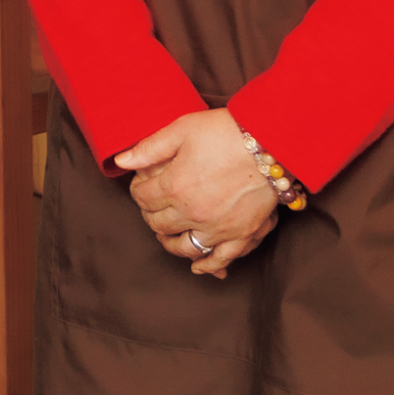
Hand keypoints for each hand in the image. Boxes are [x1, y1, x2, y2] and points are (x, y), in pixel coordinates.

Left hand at [115, 110, 279, 279]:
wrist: (272, 141)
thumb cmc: (227, 131)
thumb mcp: (182, 129)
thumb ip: (149, 148)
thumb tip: (121, 161)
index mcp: (175, 186)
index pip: (143, 198)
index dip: (138, 189)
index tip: (142, 183)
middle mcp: (192, 212)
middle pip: (159, 223)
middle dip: (150, 214)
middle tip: (152, 205)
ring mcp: (218, 227)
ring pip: (183, 246)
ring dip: (170, 242)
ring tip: (166, 234)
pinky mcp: (241, 234)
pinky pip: (220, 259)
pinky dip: (206, 265)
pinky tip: (196, 265)